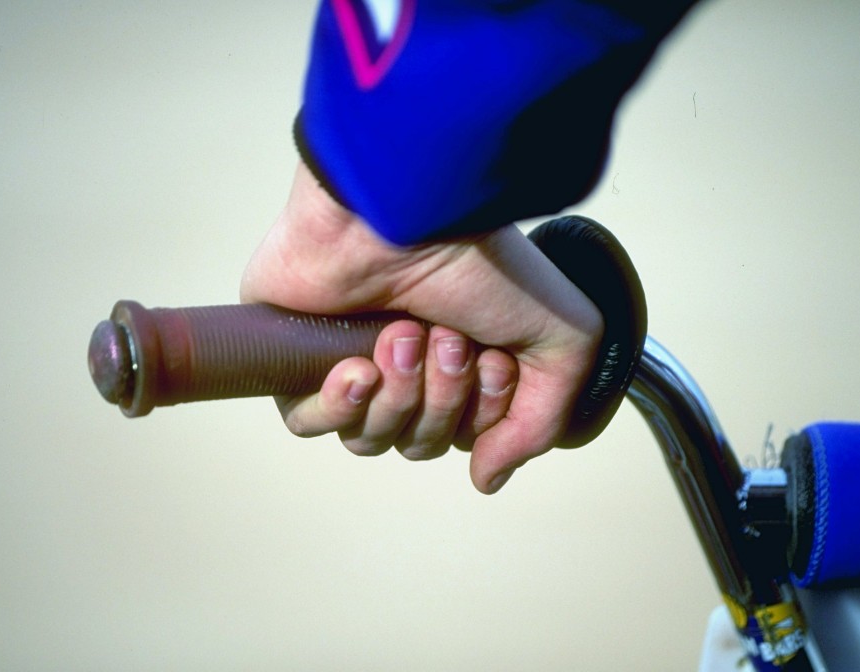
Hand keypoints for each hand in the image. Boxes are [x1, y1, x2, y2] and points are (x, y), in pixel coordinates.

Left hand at [241, 162, 601, 493]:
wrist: (407, 211)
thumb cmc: (481, 262)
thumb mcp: (561, 341)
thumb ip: (539, 424)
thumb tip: (487, 477)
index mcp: (462, 359)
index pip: (467, 437)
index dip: (481, 415)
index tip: (492, 359)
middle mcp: (408, 363)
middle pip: (419, 442)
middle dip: (440, 400)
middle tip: (445, 340)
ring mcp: (351, 357)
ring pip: (368, 439)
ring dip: (396, 395)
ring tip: (401, 335)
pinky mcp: (298, 351)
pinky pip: (309, 421)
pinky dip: (339, 407)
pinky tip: (357, 369)